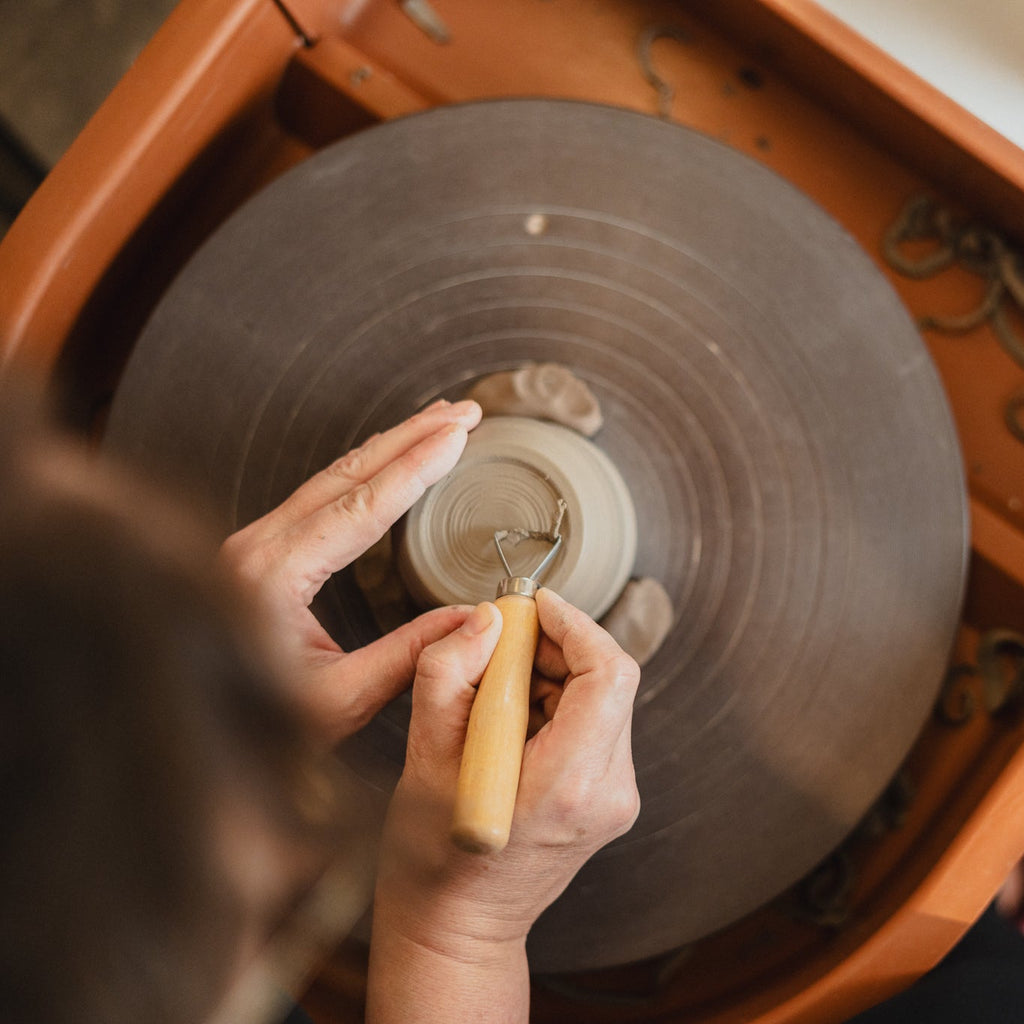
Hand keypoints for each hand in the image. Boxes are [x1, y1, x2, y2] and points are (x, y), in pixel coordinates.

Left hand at [218, 399, 481, 741]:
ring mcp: (255, 542)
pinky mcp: (261, 549)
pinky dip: (365, 469)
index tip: (458, 436)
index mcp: (273, 575)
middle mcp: (258, 546)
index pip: (362, 507)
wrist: (192, 719)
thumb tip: (474, 621)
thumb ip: (407, 656)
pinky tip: (390, 459)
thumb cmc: (253, 718)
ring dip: (391, 446)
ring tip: (440, 423)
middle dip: (411, 437)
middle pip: (348, 473)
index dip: (416, 468)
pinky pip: (320, 493)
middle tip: (463, 412)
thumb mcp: (338, 699)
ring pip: (333, 476)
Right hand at [368, 589, 639, 1021]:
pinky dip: (557, 702)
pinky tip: (512, 717)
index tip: (536, 606)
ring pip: (604, 698)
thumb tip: (485, 619)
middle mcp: (607, 792)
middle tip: (502, 644)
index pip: (608, 674)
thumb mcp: (423, 757)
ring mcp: (614, 799)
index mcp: (567, 784)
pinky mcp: (607, 799)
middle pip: (609, 680)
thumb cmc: (432, 859)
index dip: (575, 625)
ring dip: (554, 673)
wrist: (456, 930)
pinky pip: (595, 724)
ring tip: (496, 690)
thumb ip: (449, 674)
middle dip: (557, 645)